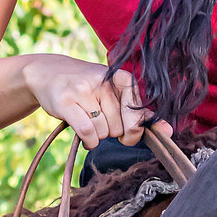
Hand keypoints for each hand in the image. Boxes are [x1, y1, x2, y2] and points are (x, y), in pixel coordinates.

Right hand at [20, 56, 155, 150]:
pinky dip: (89, 142)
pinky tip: (86, 138)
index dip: (135, 130)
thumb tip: (168, 133)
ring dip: (98, 137)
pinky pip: (87, 133)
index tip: (128, 133)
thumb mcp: (113, 94)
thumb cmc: (88, 88)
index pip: (139, 113)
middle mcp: (103, 81)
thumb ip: (140, 113)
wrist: (48, 74)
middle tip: (100, 121)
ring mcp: (83, 90)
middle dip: (112, 131)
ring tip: (88, 121)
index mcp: (121, 77)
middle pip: (120, 127)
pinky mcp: (66, 101)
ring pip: (104, 132)